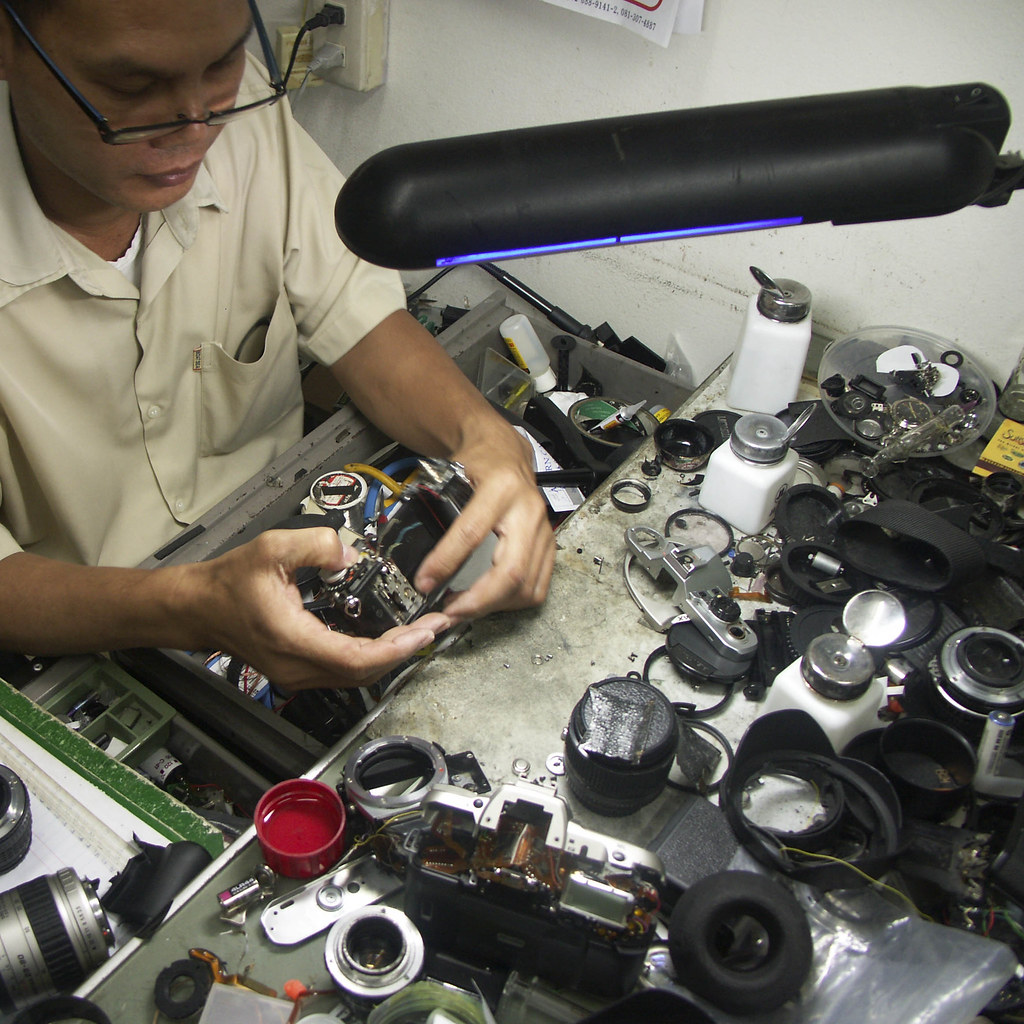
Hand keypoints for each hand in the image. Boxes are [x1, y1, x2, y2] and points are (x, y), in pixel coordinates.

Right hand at [186, 527, 450, 690]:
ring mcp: (298, 673)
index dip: (395, 649)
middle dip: (404, 651)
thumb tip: (347, 553)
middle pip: (364, 673)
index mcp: (293, 639)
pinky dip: (372, 656)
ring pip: (356, 676)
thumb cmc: (229, 582)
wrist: (198, 608)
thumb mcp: (270, 548)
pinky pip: (344, 670)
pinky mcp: (299, 670)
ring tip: (420, 632)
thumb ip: (314, 544)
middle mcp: (298, 666)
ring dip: (391, 655)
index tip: (424, 632)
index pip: (355, 658)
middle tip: (434, 627)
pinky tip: (389, 638)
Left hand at [412, 429, 554, 621]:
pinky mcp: (550, 545)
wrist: (506, 452)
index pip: (472, 533)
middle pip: (511, 572)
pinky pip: (538, 587)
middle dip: (478, 601)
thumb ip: (439, 511)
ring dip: (493, 606)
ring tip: (465, 608)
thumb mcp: (452, 476)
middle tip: (450, 612)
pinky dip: (512, 602)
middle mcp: (528, 511)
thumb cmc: (479, 462)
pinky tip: (490, 601)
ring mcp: (543, 531)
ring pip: (526, 586)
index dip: (445, 563)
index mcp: (501, 488)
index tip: (425, 582)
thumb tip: (420, 557)